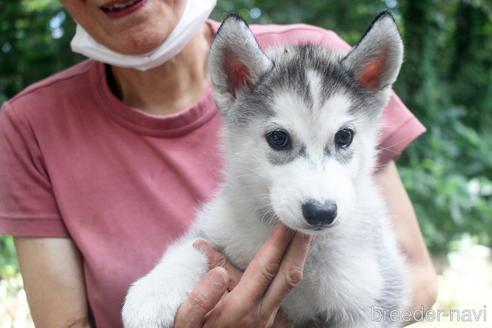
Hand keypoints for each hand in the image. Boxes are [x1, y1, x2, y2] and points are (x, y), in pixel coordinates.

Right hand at [173, 223, 311, 327]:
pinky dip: (291, 272)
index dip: (278, 243)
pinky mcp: (270, 323)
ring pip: (291, 285)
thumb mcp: (187, 323)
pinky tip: (292, 260)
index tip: (285, 222)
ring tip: (303, 236)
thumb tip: (218, 271)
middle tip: (306, 223)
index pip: (266, 268)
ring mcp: (270, 320)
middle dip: (299, 247)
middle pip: (289, 275)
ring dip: (299, 258)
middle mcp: (262, 314)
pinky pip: (285, 294)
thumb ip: (199, 299)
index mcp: (240, 308)